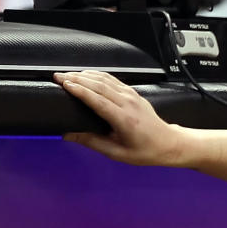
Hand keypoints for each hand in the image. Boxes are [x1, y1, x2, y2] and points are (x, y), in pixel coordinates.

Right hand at [56, 70, 186, 166]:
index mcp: (124, 119)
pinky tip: (86, 74)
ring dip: (85, 75)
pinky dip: (97, 75)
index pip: (98, 100)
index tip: (65, 85)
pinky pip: (113, 80)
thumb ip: (91, 142)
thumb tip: (68, 135)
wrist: (168, 143)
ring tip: (67, 74)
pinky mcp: (133, 93)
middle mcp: (128, 104)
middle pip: (99, 86)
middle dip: (77, 79)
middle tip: (58, 77)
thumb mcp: (117, 152)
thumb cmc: (145, 151)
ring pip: (105, 79)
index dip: (80, 91)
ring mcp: (132, 96)